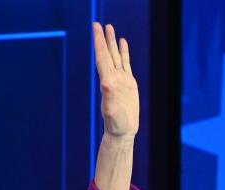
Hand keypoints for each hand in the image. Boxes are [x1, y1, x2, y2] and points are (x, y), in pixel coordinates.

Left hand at [93, 22, 137, 138]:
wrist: (122, 131)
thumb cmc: (116, 124)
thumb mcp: (111, 111)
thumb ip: (109, 97)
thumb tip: (106, 83)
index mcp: (108, 82)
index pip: (102, 58)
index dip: (99, 43)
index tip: (95, 29)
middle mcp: (112, 78)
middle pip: (108, 54)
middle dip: (103, 39)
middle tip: (99, 24)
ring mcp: (121, 80)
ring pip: (116, 56)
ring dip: (112, 43)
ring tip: (110, 28)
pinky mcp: (128, 83)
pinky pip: (125, 63)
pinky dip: (123, 52)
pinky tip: (122, 42)